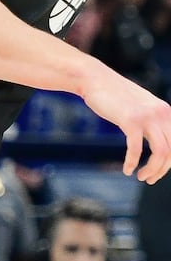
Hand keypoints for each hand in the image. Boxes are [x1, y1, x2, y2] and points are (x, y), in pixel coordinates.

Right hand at [80, 68, 170, 183]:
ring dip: (152, 170)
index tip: (156, 171)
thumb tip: (155, 137)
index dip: (169, 162)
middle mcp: (162, 114)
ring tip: (140, 177)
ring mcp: (147, 117)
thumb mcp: (140, 107)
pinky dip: (132, 162)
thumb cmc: (115, 96)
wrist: (97, 80)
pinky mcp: (130, 121)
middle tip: (148, 179)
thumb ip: (151, 119)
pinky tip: (127, 170)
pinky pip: (136, 149)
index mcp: (167, 112)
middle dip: (161, 170)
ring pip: (161, 152)